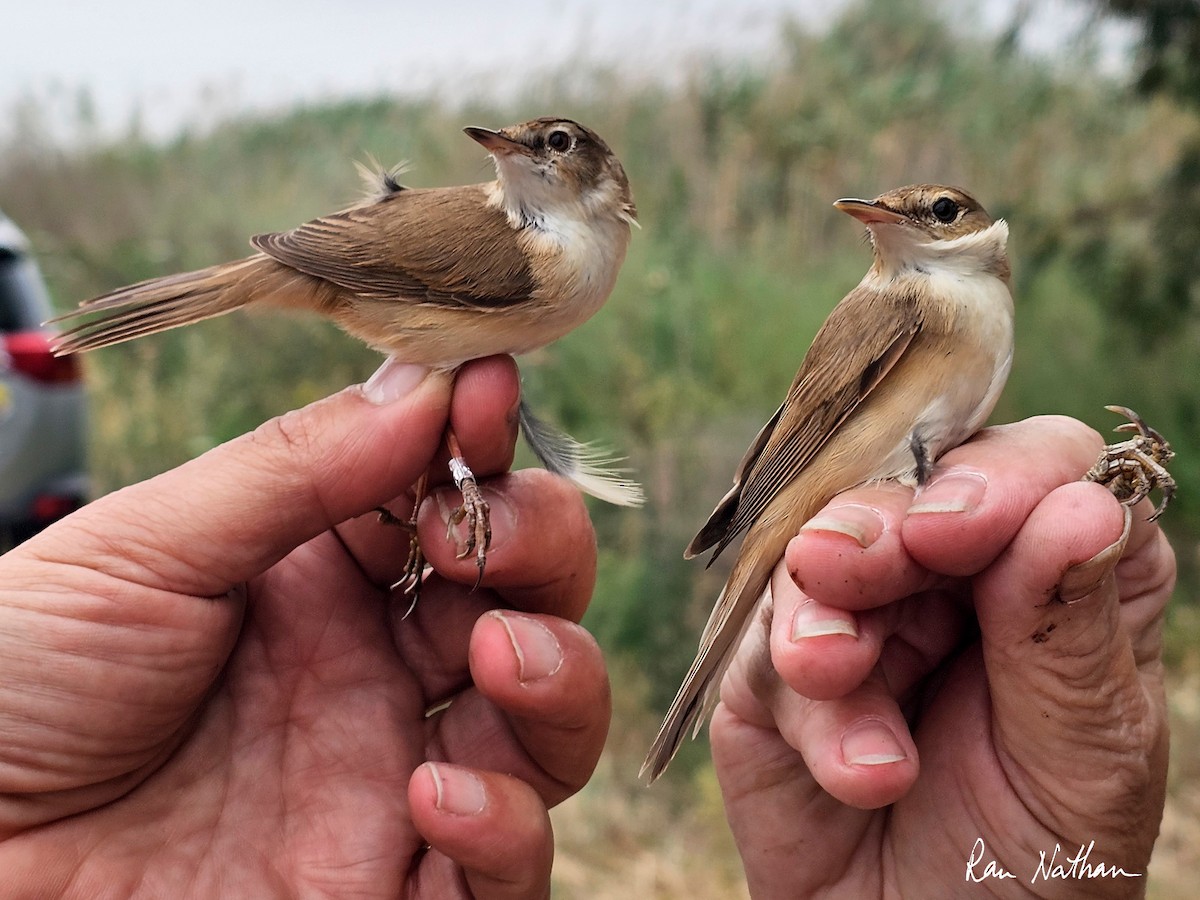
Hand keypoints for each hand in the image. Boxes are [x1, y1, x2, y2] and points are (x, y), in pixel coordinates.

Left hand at [0, 356, 608, 898]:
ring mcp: (392, 780)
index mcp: (320, 580)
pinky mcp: (392, 892)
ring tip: (496, 656)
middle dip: (538, 545)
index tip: (487, 390)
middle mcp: (375, 672)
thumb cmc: (12, 693)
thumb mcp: (138, 553)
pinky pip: (504, 872)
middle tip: (480, 536)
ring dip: (559, 673)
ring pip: (550, 722)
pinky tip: (434, 792)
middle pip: (528, 596)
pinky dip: (506, 825)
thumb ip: (289, 473)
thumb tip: (423, 382)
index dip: (483, 442)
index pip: (448, 497)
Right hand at [711, 415, 1172, 897]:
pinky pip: (768, 647)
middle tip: (861, 565)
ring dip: (826, 611)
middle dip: (879, 525)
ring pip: (821, 552)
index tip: (966, 528)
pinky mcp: (775, 672)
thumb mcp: (1084, 763)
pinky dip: (810, 703)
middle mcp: (953, 581)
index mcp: (1052, 577)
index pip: (1038, 469)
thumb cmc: (1034, 870)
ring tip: (836, 675)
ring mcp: (859, 619)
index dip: (1000, 478)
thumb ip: (1072, 635)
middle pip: (909, 490)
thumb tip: (1080, 505)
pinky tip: (858, 772)